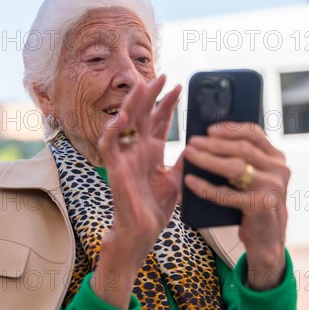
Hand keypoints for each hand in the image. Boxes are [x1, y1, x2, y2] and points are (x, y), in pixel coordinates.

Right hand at [92, 75, 183, 307]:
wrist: (142, 233)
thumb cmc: (155, 210)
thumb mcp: (177, 179)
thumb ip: (184, 160)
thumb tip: (200, 144)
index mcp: (151, 152)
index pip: (158, 121)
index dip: (167, 104)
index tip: (179, 86)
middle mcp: (136, 150)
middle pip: (142, 115)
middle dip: (151, 95)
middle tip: (162, 76)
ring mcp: (124, 157)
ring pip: (124, 123)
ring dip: (132, 104)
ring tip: (142, 86)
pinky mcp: (114, 169)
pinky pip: (108, 145)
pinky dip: (113, 130)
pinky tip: (123, 117)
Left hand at [183, 122, 289, 289]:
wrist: (267, 238)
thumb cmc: (252, 202)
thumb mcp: (253, 177)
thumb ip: (241, 159)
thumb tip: (207, 140)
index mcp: (276, 157)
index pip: (254, 134)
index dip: (230, 128)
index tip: (209, 129)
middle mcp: (279, 169)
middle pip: (242, 149)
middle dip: (213, 144)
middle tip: (192, 142)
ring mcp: (273, 188)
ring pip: (235, 167)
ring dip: (208, 160)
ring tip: (189, 155)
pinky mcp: (261, 206)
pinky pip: (227, 194)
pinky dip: (205, 187)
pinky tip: (190, 182)